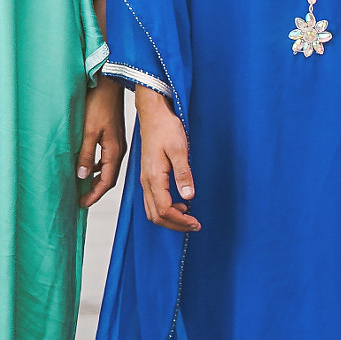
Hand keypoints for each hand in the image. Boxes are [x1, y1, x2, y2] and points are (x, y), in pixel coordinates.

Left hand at [75, 78, 126, 209]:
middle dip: (96, 190)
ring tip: (84, 186)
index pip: (106, 181)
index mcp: (114, 150)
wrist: (108, 84)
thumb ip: (85, 155)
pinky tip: (88, 165)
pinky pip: (106, 157)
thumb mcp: (88, 131)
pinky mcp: (113, 135)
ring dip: (96, 178)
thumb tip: (82, 176)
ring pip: (107, 167)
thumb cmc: (99, 104)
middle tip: (82, 199)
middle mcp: (118, 149)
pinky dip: (98, 166)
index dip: (94, 194)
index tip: (82, 204)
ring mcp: (117, 142)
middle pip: (109, 177)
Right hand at [132, 86, 198, 231]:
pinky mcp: (147, 176)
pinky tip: (179, 203)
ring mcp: (145, 179)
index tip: (196, 222)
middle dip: (175, 225)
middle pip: (156, 215)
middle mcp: (146, 182)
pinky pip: (152, 201)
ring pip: (152, 210)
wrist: (153, 114)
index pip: (164, 210)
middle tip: (194, 225)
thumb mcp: (179, 149)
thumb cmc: (166, 128)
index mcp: (154, 177)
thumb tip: (188, 196)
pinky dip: (164, 209)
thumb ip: (183, 174)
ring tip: (188, 216)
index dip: (180, 221)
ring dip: (169, 218)